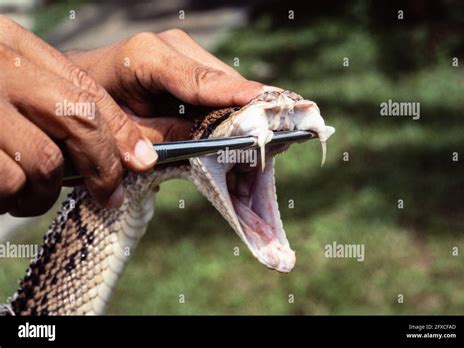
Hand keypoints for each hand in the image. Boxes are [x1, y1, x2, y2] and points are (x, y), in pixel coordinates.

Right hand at [0, 16, 162, 215]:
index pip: (86, 89)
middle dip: (102, 164)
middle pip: (77, 118)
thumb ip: (54, 105)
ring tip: (26, 191)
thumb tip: (126, 151)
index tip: (143, 160)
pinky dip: (12, 199)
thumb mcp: (10, 88)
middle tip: (110, 193)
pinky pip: (10, 182)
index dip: (121, 129)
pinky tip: (1, 194)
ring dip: (45, 190)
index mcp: (12, 47)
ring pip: (44, 161)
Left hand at [66, 29, 277, 139]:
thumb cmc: (96, 110)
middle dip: (244, 109)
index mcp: (146, 57)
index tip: (263, 101)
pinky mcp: (187, 61)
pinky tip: (238, 124)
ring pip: (224, 81)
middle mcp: (168, 46)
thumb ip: (166, 135)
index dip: (233, 93)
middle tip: (267, 137)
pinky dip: (227, 105)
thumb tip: (210, 142)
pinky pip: (216, 84)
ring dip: (238, 109)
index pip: (199, 80)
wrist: (80, 88)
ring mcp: (180, 50)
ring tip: (255, 136)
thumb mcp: (126, 130)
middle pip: (221, 79)